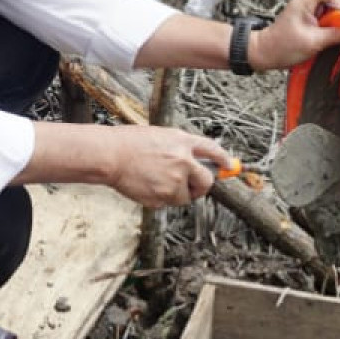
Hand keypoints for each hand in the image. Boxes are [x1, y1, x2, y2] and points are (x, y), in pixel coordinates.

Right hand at [101, 125, 232, 206]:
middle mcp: (183, 162)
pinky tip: (146, 185)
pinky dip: (159, 198)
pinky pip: (167, 202)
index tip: (229, 166)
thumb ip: (181, 148)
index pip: (212, 150)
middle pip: (206, 181)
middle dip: (202, 186)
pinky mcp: (162, 197)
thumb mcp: (161, 136)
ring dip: (176, 192)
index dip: (223, 159)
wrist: (110, 156)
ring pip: (185, 196)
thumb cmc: (130, 143)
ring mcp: (173, 181)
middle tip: (193, 186)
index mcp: (183, 142)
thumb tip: (197, 161)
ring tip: (154, 180)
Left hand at [249, 0, 339, 69]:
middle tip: (331, 30)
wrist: (264, 53)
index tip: (338, 20)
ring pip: (329, 10)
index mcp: (305, 1)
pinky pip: (323, 18)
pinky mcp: (306, 19)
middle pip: (332, 0)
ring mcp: (305, 10)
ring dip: (331, 23)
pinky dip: (326, 28)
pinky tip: (320, 38)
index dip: (339, 4)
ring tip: (323, 36)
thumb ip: (336, 35)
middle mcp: (305, 2)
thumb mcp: (314, 42)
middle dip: (337, 16)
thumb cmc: (282, 46)